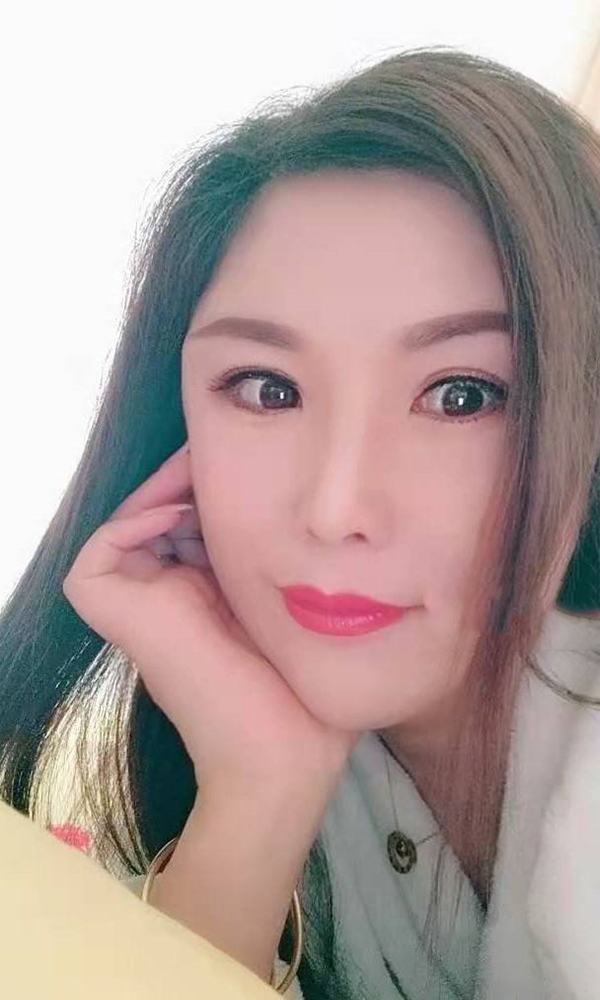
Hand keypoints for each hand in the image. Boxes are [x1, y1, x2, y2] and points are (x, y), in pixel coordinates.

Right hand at [62, 441, 361, 801]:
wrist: (283, 755)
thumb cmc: (305, 691)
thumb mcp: (297, 611)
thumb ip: (285, 568)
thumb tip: (301, 510)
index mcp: (204, 597)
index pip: (193, 523)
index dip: (217, 490)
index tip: (254, 463)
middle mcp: (167, 596)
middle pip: (161, 516)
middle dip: (194, 481)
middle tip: (227, 456)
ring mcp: (139, 607)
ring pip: (132, 524)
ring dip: (167, 491)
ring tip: (210, 473)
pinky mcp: (119, 614)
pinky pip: (101, 550)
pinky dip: (134, 519)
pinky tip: (184, 510)